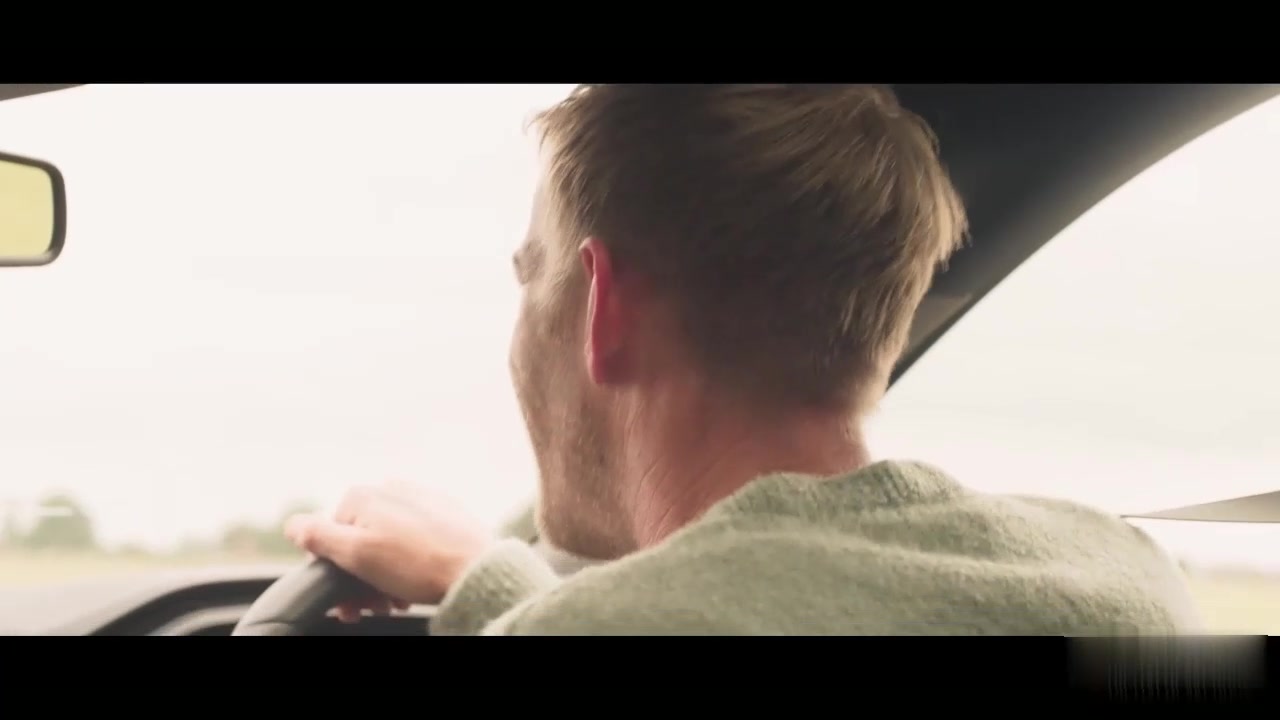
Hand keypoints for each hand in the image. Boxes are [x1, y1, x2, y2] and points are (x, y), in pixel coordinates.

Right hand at [284, 482, 495, 619]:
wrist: (475, 569)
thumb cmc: (416, 565)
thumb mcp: (356, 554)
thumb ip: (318, 537)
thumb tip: (291, 524)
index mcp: (363, 496)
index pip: (330, 535)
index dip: (335, 570)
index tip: (349, 598)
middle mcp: (390, 490)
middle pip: (360, 541)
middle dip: (361, 578)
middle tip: (373, 606)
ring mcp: (419, 500)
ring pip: (387, 544)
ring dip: (384, 577)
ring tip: (396, 600)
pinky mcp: (444, 514)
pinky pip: (415, 541)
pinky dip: (409, 564)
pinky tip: (415, 585)